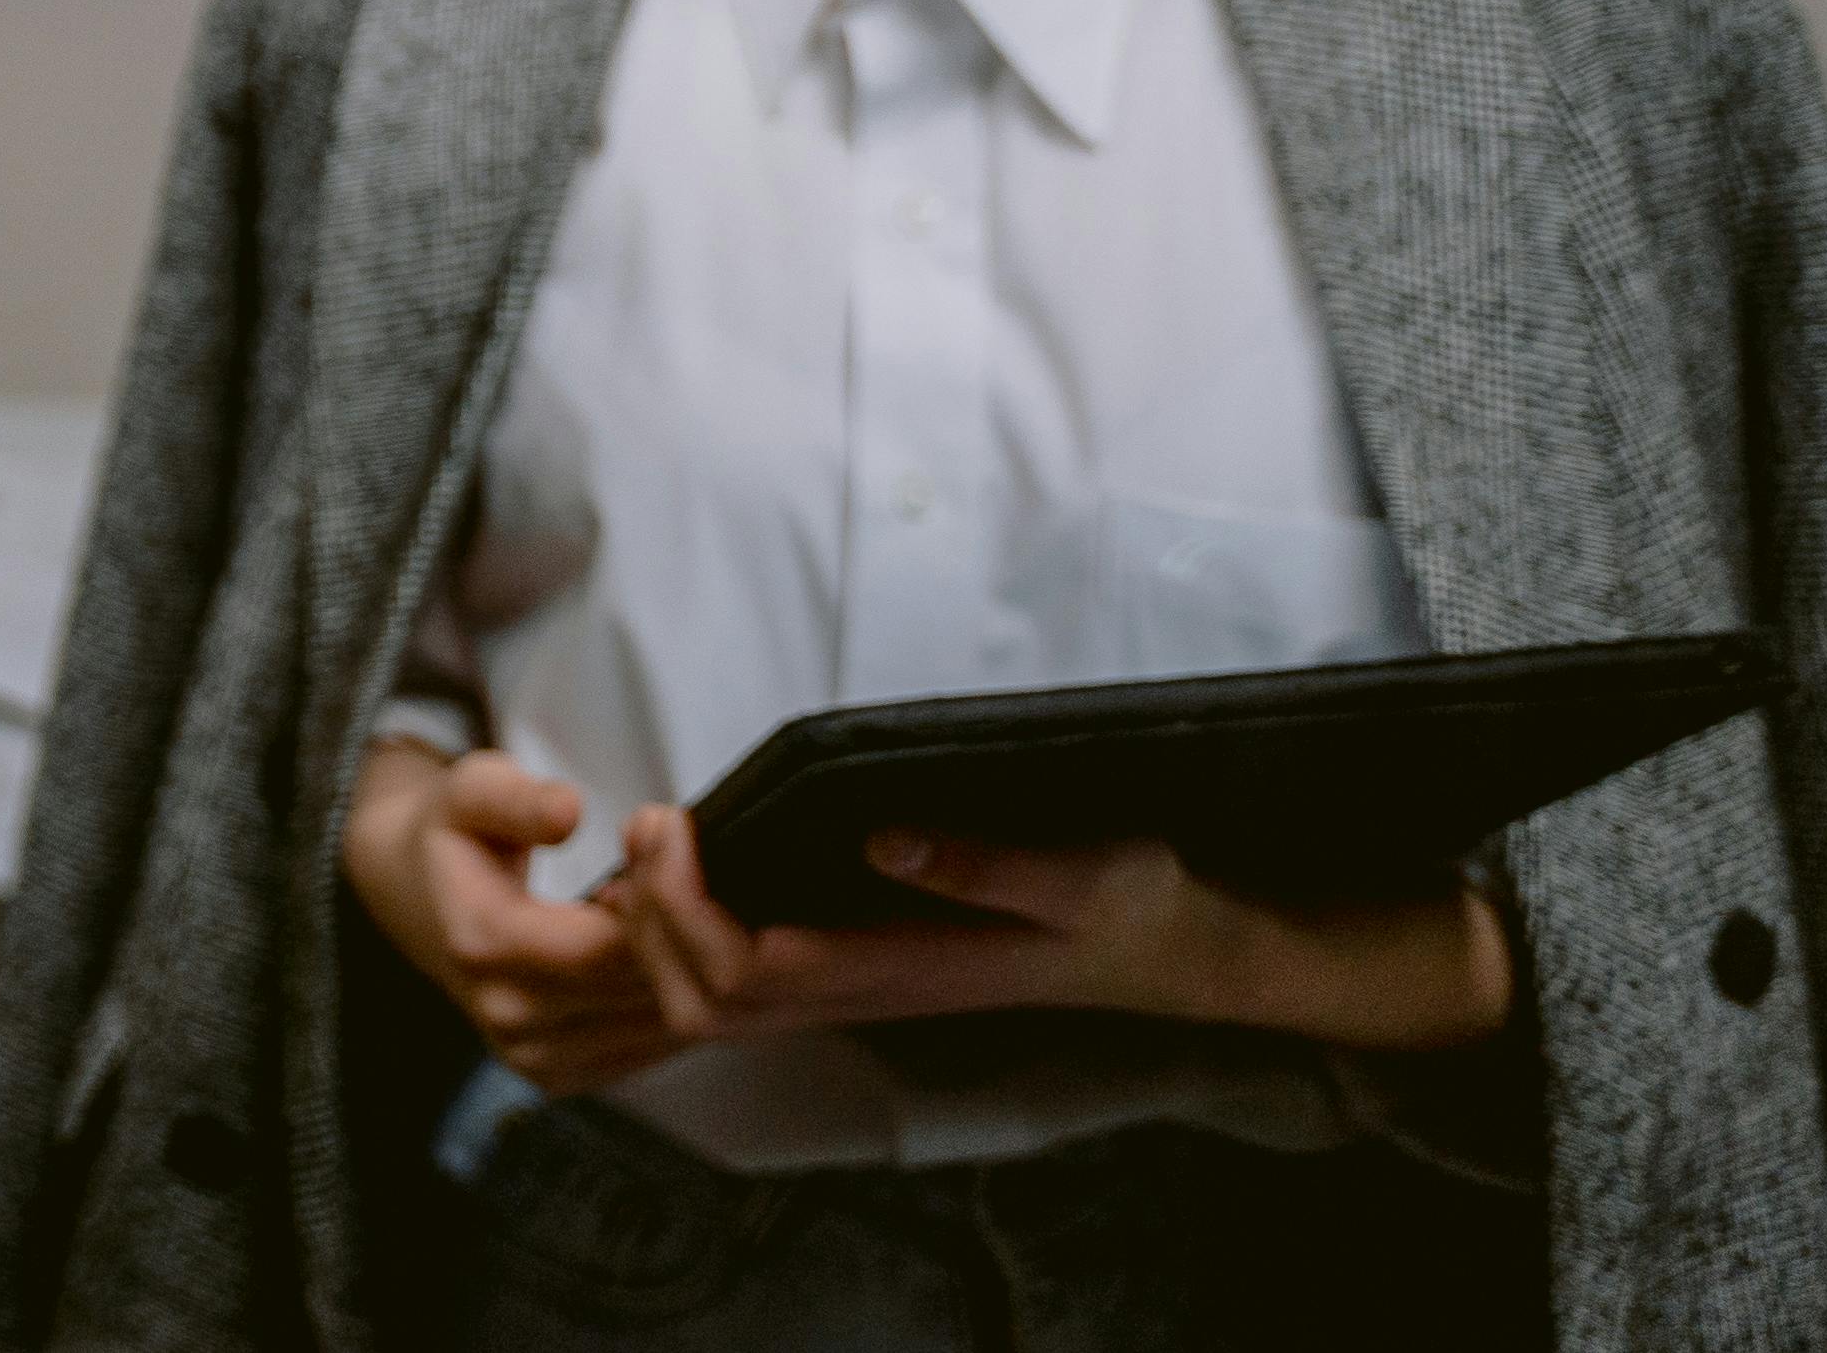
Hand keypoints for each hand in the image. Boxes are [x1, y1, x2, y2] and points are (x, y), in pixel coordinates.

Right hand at [342, 740, 684, 1089]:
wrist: (413, 896)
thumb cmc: (454, 837)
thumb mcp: (472, 789)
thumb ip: (519, 799)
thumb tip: (569, 812)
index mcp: (484, 943)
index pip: (609, 946)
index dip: (660, 899)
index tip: (662, 844)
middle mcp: (508, 1015)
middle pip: (642, 990)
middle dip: (683, 931)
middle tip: (677, 871)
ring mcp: (533, 1057)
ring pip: (658, 1026)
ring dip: (683, 968)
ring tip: (656, 907)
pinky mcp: (558, 1077)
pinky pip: (650, 1050)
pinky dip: (669, 1001)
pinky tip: (648, 951)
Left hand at [606, 805, 1518, 1057]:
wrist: (1181, 954)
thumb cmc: (1136, 907)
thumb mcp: (1082, 872)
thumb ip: (984, 860)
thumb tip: (880, 835)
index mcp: (902, 972)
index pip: (743, 973)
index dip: (681, 908)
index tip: (668, 820)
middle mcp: (870, 995)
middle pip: (708, 1004)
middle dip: (651, 923)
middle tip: (645, 822)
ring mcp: (869, 992)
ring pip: (725, 1006)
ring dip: (666, 935)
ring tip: (656, 845)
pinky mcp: (874, 972)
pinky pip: (758, 985)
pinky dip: (702, 940)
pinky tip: (700, 877)